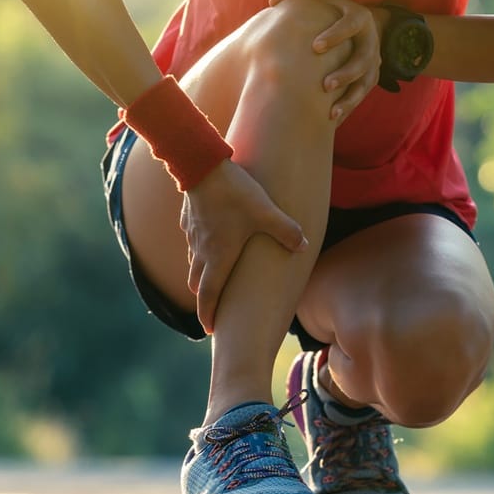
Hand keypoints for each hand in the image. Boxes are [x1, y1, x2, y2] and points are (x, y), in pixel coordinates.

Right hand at [181, 159, 307, 333]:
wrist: (200, 164)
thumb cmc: (234, 192)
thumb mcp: (266, 212)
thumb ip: (286, 231)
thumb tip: (304, 246)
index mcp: (219, 257)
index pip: (209, 296)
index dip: (209, 315)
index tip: (210, 330)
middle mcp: (202, 252)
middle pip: (199, 285)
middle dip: (206, 299)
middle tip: (214, 310)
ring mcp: (193, 236)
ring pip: (194, 264)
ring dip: (202, 276)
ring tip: (213, 280)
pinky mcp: (189, 220)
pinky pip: (193, 243)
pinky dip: (200, 251)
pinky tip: (210, 243)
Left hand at [269, 0, 386, 122]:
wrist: (364, 26)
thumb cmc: (334, 12)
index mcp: (358, 18)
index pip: (350, 25)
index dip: (335, 35)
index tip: (315, 47)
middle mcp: (370, 41)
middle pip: (363, 59)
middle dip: (346, 73)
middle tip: (325, 85)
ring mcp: (373, 63)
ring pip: (365, 84)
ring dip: (349, 98)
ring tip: (331, 112)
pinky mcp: (370, 80)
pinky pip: (360, 98)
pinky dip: (347, 109)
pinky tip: (332, 121)